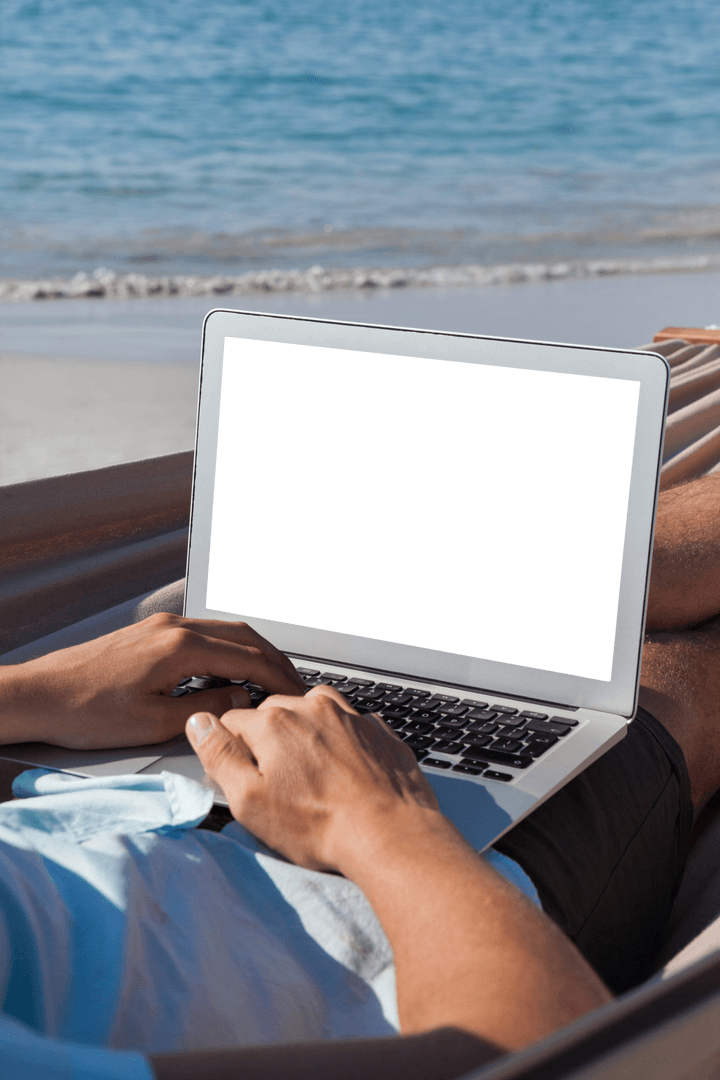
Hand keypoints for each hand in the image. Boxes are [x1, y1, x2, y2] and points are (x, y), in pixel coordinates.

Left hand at [1, 613, 304, 748]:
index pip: (248, 658)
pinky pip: (203, 633)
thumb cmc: (86, 711)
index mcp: (180, 647)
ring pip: (224, 630)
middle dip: (274, 658)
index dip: (279, 677)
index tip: (297, 694)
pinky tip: (230, 668)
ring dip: (252, 651)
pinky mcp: (150, 632)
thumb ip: (206, 710)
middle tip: (294, 683)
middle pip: (243, 635)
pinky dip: (228, 648)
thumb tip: (242, 700)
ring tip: (270, 676)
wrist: (38, 694)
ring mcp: (161, 625)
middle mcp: (174, 627)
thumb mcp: (153, 723)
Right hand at [186, 685, 440, 875]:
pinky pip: (349, 726)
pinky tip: (344, 772)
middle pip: (274, 714)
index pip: (233, 721)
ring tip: (313, 776)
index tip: (241, 774)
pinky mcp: (377, 730)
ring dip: (307, 735)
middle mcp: (311, 707)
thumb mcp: (250, 800)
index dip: (231, 749)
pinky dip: (342, 741)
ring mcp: (349, 716)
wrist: (389, 833)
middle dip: (270, 740)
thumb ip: (220, 756)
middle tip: (280, 783)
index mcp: (274, 723)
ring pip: (313, 713)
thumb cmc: (321, 824)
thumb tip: (198, 724)